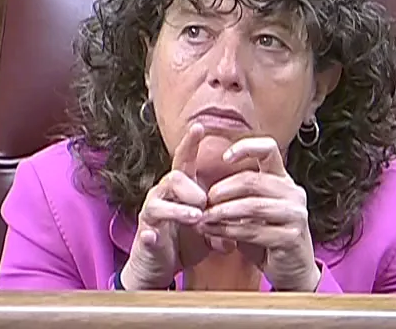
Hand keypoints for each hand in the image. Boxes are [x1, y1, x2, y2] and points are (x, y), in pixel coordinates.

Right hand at [120, 122, 212, 289]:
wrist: (159, 268)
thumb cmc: (184, 240)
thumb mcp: (210, 225)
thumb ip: (227, 215)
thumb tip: (249, 212)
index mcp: (180, 189)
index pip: (184, 161)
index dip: (190, 143)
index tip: (199, 126)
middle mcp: (163, 197)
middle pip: (172, 178)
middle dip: (189, 186)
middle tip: (204, 200)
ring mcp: (151, 218)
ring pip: (157, 203)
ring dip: (177, 209)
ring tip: (195, 217)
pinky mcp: (145, 239)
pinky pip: (145, 233)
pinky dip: (151, 235)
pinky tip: (154, 236)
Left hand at [197, 136, 320, 292]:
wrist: (293, 270)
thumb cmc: (268, 238)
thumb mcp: (254, 213)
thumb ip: (238, 199)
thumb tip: (204, 192)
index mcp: (284, 180)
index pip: (269, 150)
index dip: (247, 148)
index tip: (224, 156)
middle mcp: (294, 192)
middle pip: (253, 181)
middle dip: (222, 190)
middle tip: (203, 202)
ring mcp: (295, 214)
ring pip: (252, 206)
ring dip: (222, 212)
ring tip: (203, 218)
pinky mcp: (291, 236)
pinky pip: (253, 230)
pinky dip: (228, 231)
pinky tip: (213, 233)